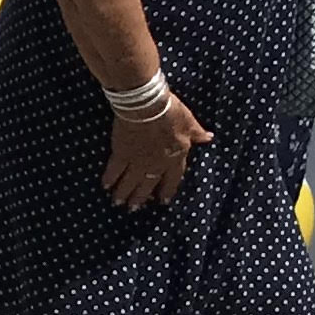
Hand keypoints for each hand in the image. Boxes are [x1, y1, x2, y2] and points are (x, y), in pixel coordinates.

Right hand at [99, 92, 209, 208]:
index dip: (167, 190)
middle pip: (148, 184)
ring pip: (131, 181)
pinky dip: (110, 178)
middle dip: (142, 197)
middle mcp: (157, 163)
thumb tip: (209, 138)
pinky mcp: (122, 153)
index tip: (163, 201)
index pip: (173, 178)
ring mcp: (138, 160)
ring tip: (119, 203)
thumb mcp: (189, 121)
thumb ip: (197, 133)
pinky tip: (105, 186)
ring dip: (125, 193)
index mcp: (176, 156)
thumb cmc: (170, 111)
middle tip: (135, 209)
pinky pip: (115, 170)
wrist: (146, 106)